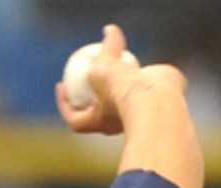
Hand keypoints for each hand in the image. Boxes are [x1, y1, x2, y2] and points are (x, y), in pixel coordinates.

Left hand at [56, 24, 187, 135]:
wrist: (157, 98)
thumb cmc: (122, 88)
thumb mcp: (105, 66)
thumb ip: (107, 49)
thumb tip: (110, 30)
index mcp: (98, 124)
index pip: (75, 120)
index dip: (64, 105)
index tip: (62, 85)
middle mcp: (116, 124)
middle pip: (96, 113)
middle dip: (88, 98)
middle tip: (86, 74)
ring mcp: (135, 116)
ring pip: (119, 103)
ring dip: (114, 88)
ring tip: (112, 67)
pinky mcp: (152, 106)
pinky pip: (139, 93)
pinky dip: (135, 80)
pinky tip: (135, 64)